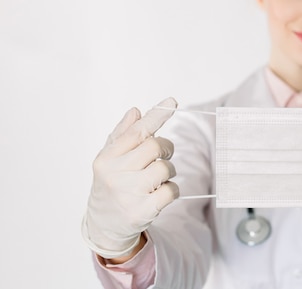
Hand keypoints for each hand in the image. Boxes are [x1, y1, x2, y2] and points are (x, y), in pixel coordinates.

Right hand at [81, 97, 178, 258]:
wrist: (104, 225)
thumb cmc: (111, 184)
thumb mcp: (110, 158)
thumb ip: (124, 134)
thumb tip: (136, 111)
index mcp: (107, 158)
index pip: (136, 131)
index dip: (156, 116)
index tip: (172, 102)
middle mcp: (115, 175)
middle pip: (155, 147)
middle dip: (166, 148)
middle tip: (163, 155)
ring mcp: (128, 194)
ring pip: (166, 168)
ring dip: (169, 171)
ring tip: (157, 178)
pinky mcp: (142, 211)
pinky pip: (171, 191)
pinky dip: (172, 190)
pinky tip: (161, 193)